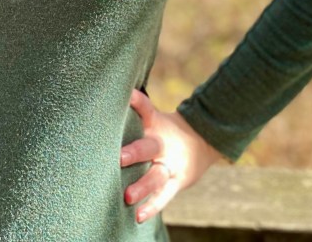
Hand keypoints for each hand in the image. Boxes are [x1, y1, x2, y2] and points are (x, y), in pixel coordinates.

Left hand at [120, 89, 222, 222]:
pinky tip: (139, 216)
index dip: (137, 102)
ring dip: (142, 187)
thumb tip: (108, 98)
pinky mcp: (176, 181)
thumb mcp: (154, 118)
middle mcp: (162, 144)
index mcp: (155, 124)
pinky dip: (152, 206)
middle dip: (134, 153)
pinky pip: (164, 196)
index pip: (146, 109)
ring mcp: (170, 164)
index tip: (127, 95)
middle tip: (119, 158)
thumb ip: (135, 113)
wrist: (203, 140)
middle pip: (149, 147)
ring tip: (127, 197)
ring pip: (156, 176)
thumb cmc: (166, 129)